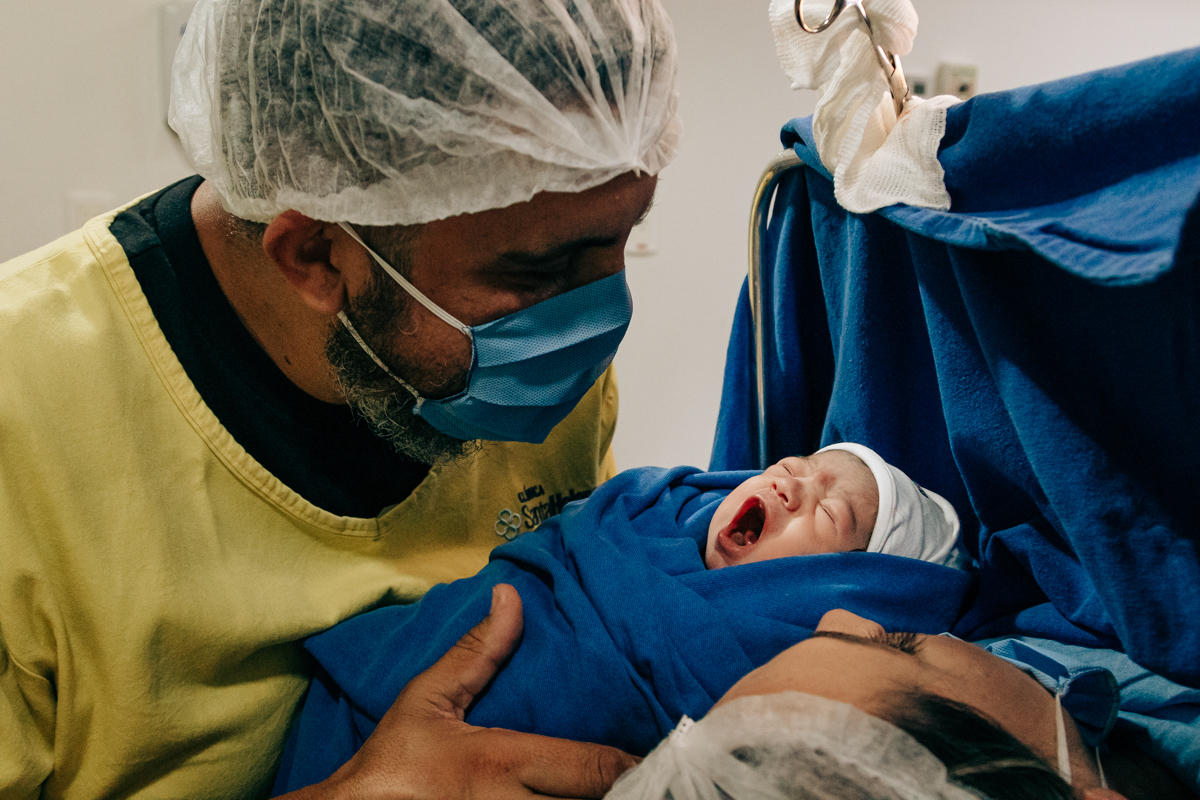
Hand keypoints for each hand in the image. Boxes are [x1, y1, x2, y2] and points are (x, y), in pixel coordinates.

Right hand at [281, 584, 638, 799]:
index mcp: (501, 761)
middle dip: (627, 792)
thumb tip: (511, 596)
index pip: (593, 766)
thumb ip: (477, 652)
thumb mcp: (428, 700)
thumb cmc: (393, 763)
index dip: (634, 765)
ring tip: (630, 790)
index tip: (660, 757)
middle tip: (653, 778)